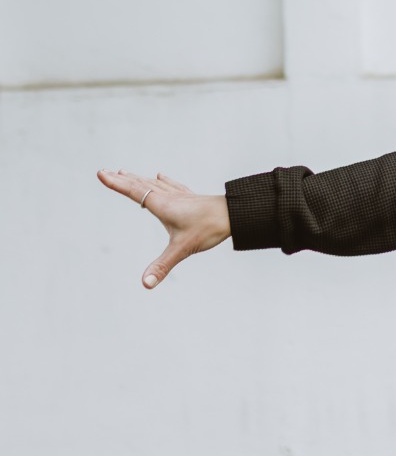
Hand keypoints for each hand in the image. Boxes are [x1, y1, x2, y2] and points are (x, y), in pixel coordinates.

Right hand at [96, 168, 230, 288]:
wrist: (235, 214)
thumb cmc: (208, 228)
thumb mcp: (182, 249)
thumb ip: (162, 266)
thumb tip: (145, 284)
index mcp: (162, 205)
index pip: (134, 191)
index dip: (116, 183)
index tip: (101, 173)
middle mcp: (169, 196)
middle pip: (141, 184)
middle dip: (122, 179)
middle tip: (106, 172)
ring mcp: (180, 195)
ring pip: (154, 183)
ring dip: (138, 178)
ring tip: (126, 173)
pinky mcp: (190, 197)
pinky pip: (171, 185)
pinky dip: (161, 180)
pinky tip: (161, 176)